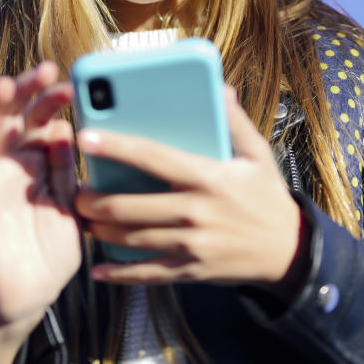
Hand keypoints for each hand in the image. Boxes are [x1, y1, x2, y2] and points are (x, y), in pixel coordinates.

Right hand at [0, 63, 80, 361]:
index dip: (49, 96)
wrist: (34, 293)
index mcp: (32, 156)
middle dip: (21, 89)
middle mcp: (5, 160)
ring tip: (2, 88)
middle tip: (43, 71)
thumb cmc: (52, 245)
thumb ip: (65, 170)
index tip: (70, 82)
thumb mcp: (71, 203)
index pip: (36, 116)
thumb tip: (63, 128)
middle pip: (6, 113)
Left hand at [74, 87, 304, 293]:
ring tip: (83, 219)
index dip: (116, 146)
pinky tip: (99, 271)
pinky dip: (120, 274)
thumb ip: (234, 122)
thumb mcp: (258, 155)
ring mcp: (191, 245)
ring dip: (100, 231)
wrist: (289, 251)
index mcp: (208, 176)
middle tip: (75, 190)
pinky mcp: (191, 271)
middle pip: (130, 206)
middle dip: (95, 200)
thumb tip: (219, 88)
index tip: (85, 136)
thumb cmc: (267, 197)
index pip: (153, 157)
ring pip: (132, 239)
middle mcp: (196, 211)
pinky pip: (148, 274)